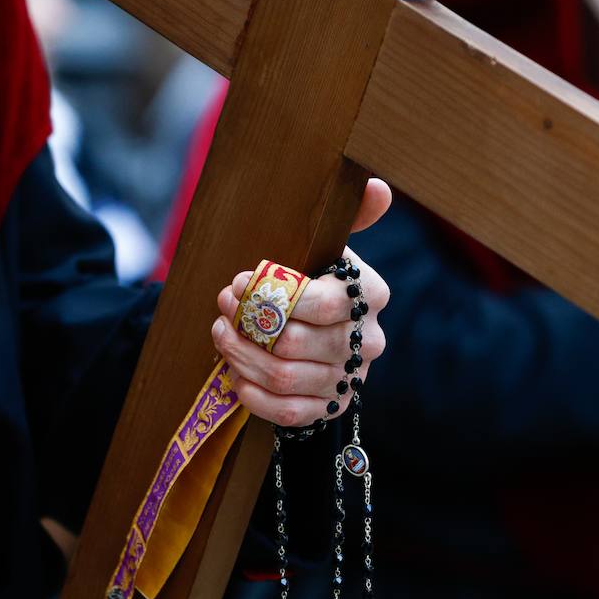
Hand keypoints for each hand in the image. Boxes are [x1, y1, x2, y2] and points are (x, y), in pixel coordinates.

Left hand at [210, 179, 392, 427]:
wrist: (311, 325)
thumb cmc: (314, 277)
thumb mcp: (327, 244)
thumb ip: (351, 216)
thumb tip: (377, 187)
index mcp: (370, 295)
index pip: (322, 304)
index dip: (272, 297)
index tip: (239, 281)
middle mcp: (368, 340)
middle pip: (295, 342)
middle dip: (248, 326)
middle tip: (223, 307)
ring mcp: (350, 379)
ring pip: (286, 377)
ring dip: (242, 357)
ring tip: (221, 336)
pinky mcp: (330, 408)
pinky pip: (287, 412)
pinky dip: (254, 394)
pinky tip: (235, 376)